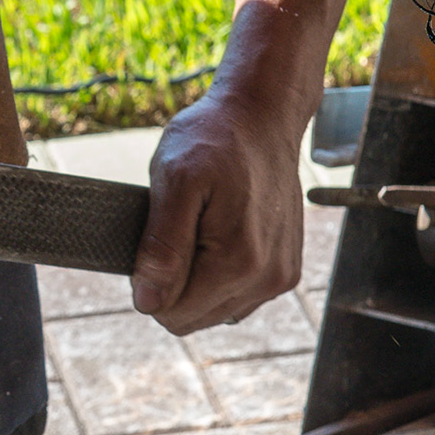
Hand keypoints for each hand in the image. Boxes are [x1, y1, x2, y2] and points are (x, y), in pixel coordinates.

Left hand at [131, 88, 305, 334]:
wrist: (262, 116)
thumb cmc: (213, 140)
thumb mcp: (173, 181)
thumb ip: (161, 247)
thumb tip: (148, 302)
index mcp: (238, 263)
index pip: (172, 314)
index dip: (150, 282)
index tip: (155, 238)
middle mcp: (268, 280)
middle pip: (193, 318)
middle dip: (173, 282)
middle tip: (175, 228)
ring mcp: (280, 277)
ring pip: (215, 310)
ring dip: (197, 278)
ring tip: (199, 226)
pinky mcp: (286, 270)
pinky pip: (238, 296)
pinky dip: (220, 273)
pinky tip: (219, 233)